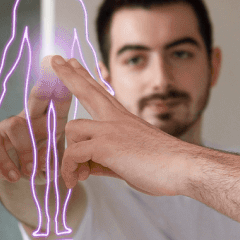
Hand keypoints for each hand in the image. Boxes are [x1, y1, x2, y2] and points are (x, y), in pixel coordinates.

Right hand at [0, 69, 72, 182]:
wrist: (18, 177)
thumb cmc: (41, 164)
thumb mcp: (53, 165)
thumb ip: (51, 162)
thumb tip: (41, 161)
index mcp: (50, 122)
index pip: (58, 105)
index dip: (62, 93)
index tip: (68, 79)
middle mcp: (29, 118)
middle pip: (35, 101)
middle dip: (42, 92)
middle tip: (48, 86)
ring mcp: (7, 126)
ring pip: (15, 126)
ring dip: (23, 152)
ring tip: (28, 173)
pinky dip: (3, 165)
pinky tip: (12, 176)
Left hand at [51, 56, 192, 196]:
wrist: (184, 167)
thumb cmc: (165, 167)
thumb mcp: (132, 162)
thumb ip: (109, 161)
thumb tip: (91, 168)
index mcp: (125, 120)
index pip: (102, 93)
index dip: (86, 78)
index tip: (74, 64)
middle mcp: (117, 119)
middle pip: (87, 89)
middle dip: (68, 74)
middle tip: (55, 59)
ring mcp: (110, 129)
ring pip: (71, 128)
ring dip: (69, 153)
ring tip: (76, 173)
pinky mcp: (105, 145)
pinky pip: (72, 154)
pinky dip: (69, 169)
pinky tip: (73, 180)